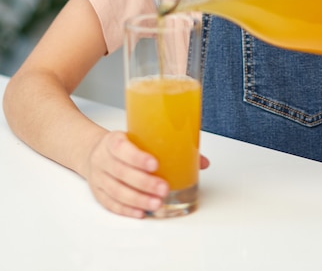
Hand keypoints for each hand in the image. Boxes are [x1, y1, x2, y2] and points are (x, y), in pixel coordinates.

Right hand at [85, 130, 208, 217]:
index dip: (137, 157)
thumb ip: (168, 145)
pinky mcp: (99, 193)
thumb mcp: (139, 137)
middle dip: (144, 182)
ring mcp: (99, 178)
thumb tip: (201, 161)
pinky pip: (111, 204)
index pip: (122, 147)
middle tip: (163, 188)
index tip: (155, 164)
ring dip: (138, 199)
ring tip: (157, 203)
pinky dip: (126, 209)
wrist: (93, 152)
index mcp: (114, 141)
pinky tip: (141, 211)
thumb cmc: (124, 145)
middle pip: (121, 172)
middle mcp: (104, 159)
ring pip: (116, 190)